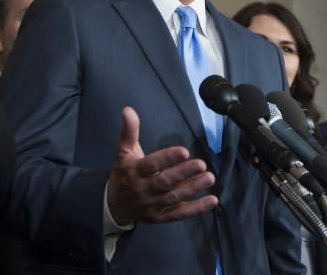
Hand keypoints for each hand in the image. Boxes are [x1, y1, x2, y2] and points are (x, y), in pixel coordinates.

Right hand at [107, 106, 217, 224]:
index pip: (151, 165)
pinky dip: (196, 208)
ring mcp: (152, 205)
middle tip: (201, 164)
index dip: (167, 158)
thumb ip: (129, 131)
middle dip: (183, 173)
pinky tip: (212, 200)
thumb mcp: (124, 151)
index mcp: (134, 171)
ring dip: (193, 188)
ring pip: (174, 197)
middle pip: (164, 182)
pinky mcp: (161, 217)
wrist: (114, 204)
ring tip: (209, 178)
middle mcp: (143, 189)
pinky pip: (179, 214)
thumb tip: (128, 110)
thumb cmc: (124, 172)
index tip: (184, 151)